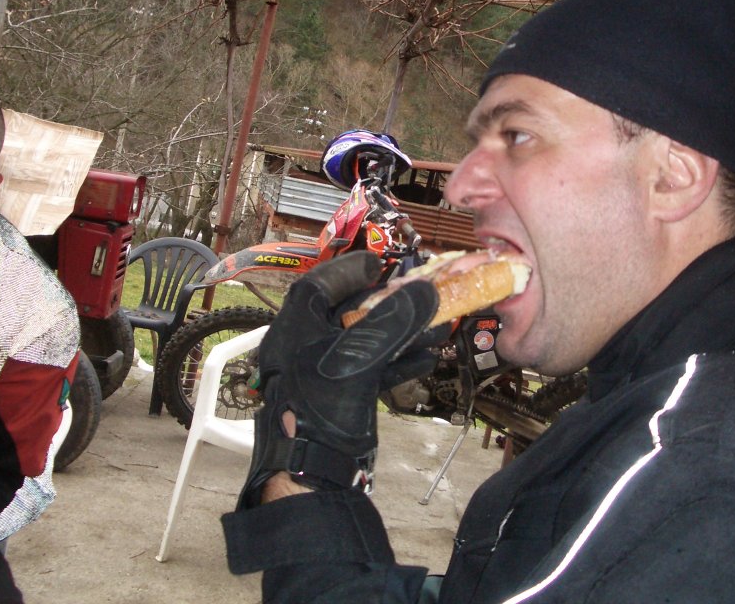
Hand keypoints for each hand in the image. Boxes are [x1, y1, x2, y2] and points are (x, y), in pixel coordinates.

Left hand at [236, 251, 437, 506]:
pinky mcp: (341, 397)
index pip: (319, 285)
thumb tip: (426, 291)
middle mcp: (306, 346)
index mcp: (296, 328)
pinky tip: (425, 359)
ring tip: (438, 328)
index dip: (349, 270)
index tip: (378, 263)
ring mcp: (324, 373)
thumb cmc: (322, 405)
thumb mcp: (358, 355)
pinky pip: (371, 369)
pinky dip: (397, 363)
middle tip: (419, 294)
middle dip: (390, 305)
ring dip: (403, 334)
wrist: (311, 472)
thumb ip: (393, 321)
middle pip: (350, 313)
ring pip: (367, 342)